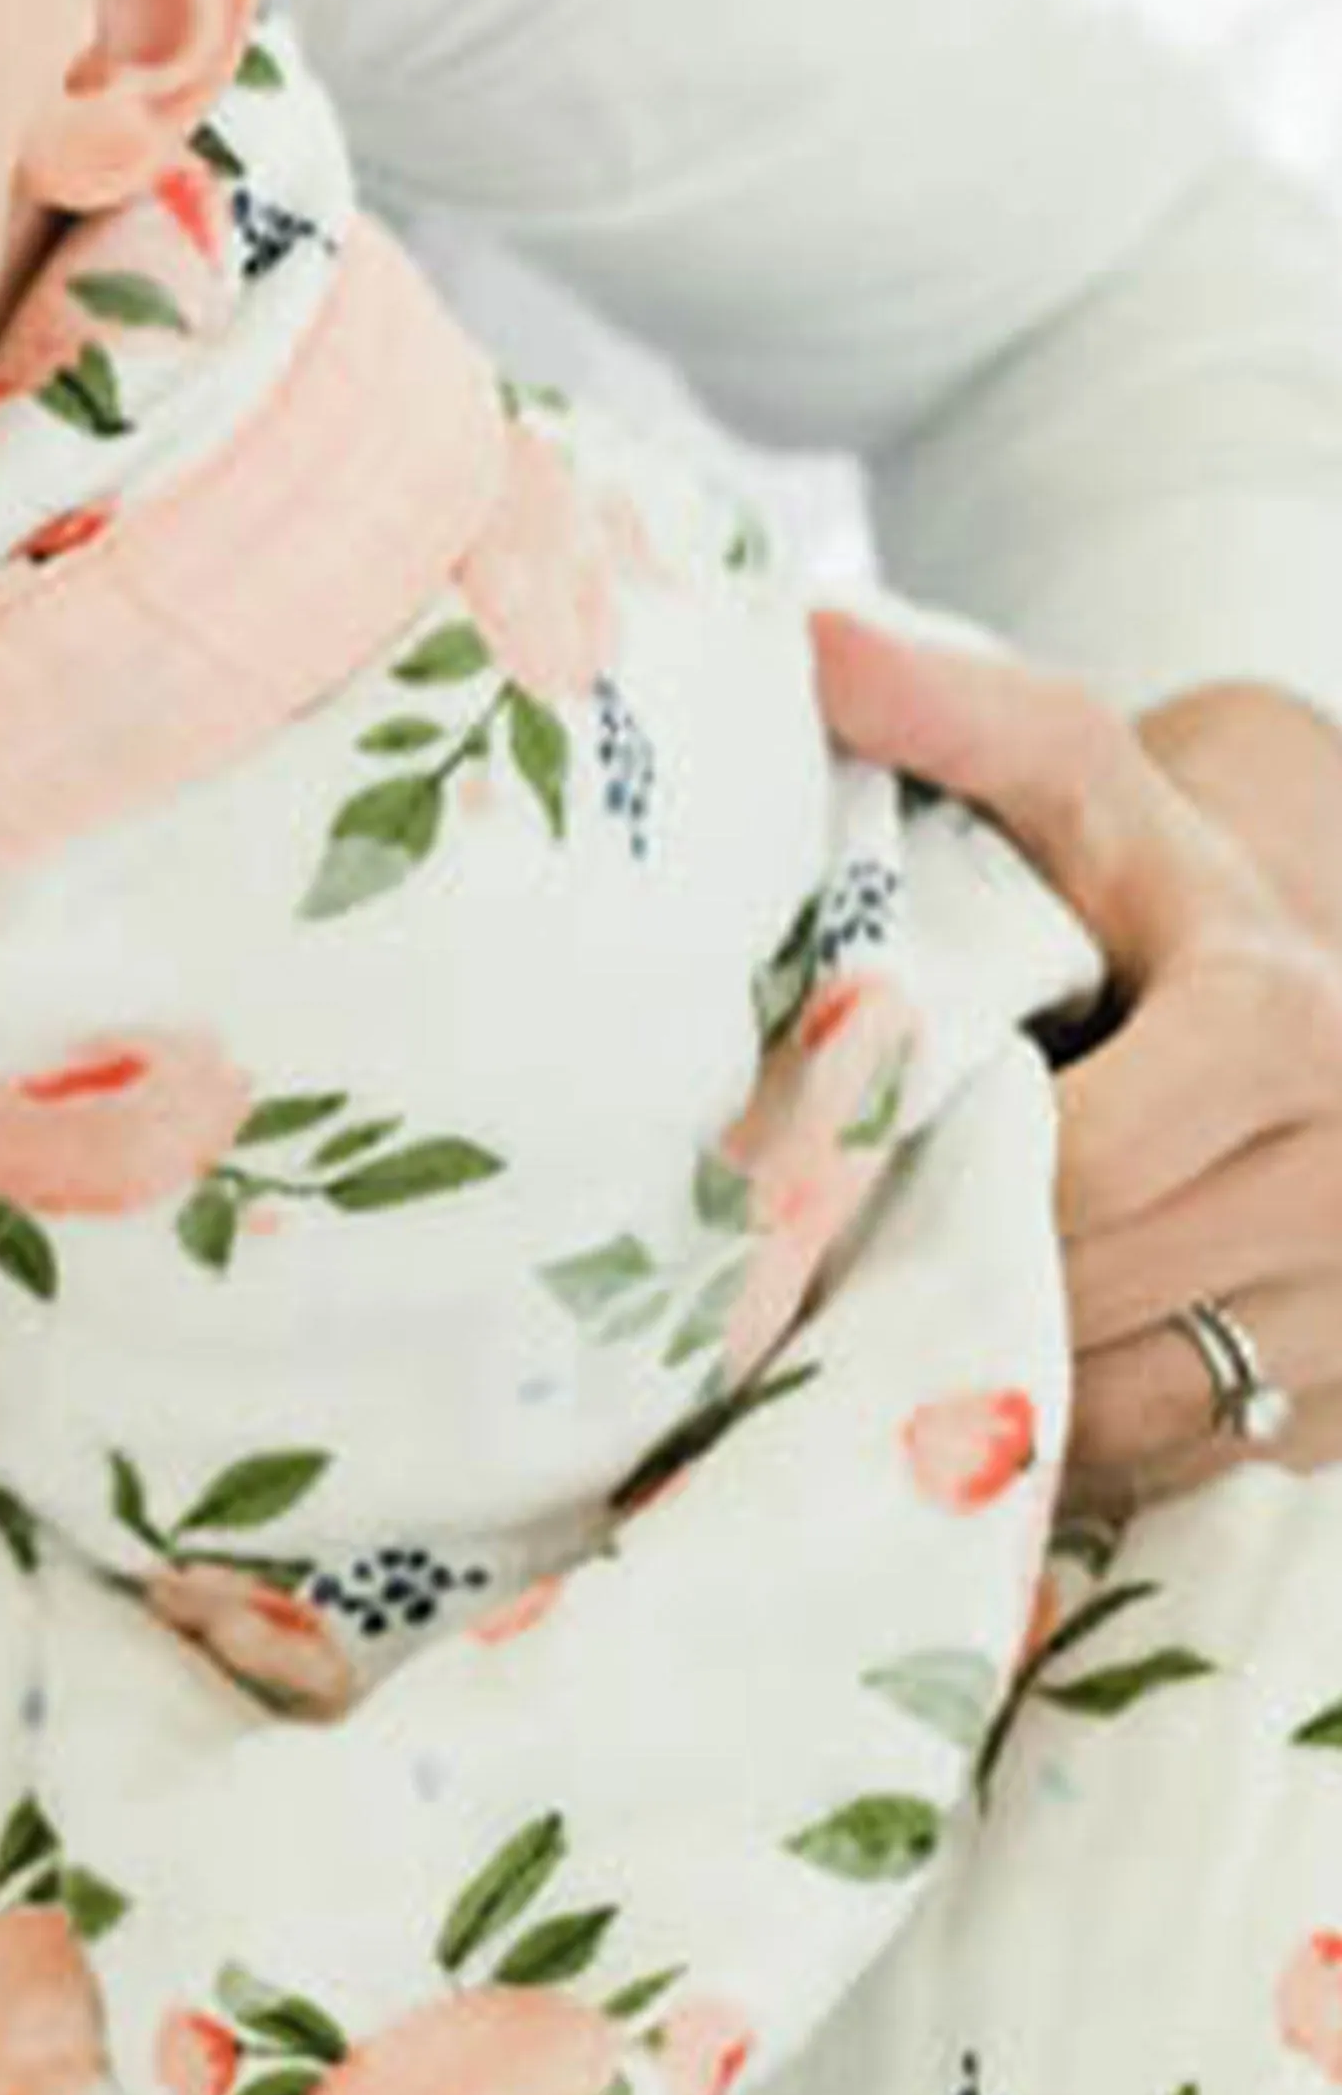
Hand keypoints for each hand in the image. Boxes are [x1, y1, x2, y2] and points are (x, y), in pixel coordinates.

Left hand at [813, 616, 1341, 1508]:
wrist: (1311, 988)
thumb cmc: (1159, 890)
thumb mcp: (1080, 783)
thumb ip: (955, 712)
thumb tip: (804, 634)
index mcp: (1287, 1022)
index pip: (1073, 1167)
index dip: (927, 1183)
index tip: (811, 1185)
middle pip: (1092, 1289)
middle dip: (946, 1287)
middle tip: (806, 1285)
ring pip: (1140, 1400)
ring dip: (1007, 1384)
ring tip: (890, 1337)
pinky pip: (1192, 1460)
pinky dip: (1088, 1443)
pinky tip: (1003, 1387)